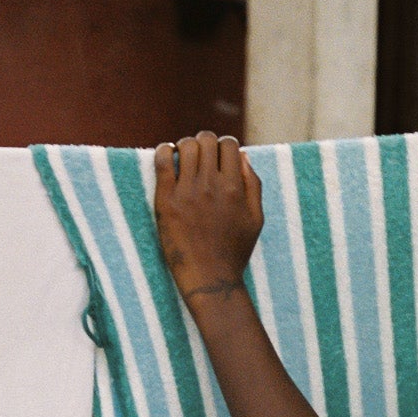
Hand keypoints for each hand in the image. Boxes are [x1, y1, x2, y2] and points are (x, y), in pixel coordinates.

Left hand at [154, 133, 263, 307]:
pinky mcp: (166, 199)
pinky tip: (166, 154)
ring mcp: (187, 191)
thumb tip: (243, 156)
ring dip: (185, 145)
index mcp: (234, 188)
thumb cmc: (234, 250)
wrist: (209, 276)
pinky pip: (161, 161)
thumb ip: (253, 184)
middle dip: (205, 141)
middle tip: (201, 153)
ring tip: (183, 155)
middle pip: (207, 140)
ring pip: (185, 146)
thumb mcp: (256, 218)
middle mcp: (211, 185)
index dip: (225, 145)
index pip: (229, 145)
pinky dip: (163, 150)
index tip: (219, 154)